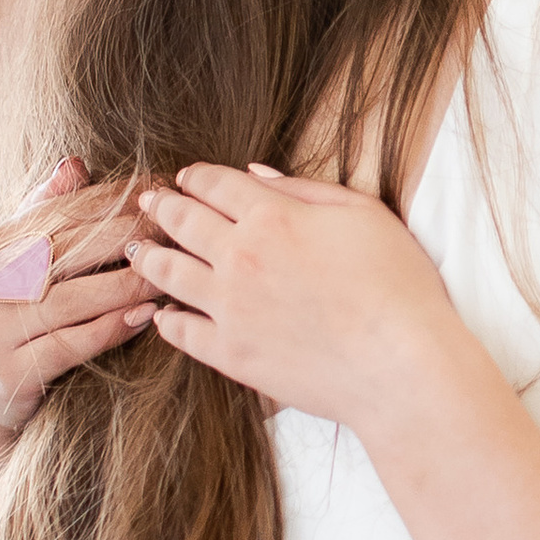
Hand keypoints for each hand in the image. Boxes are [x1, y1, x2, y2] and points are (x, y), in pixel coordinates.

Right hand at [0, 157, 155, 460]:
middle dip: (125, 237)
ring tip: (167, 276)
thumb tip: (75, 164)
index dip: (110, 201)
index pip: (57, 213)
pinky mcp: (10, 373)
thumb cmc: (9, 317)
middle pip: (66, 251)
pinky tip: (144, 317)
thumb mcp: (14, 263)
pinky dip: (109, 329)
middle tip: (172, 231)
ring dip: (124, 286)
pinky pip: (69, 345)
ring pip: (70, 299)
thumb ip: (43, 214)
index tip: (158, 192)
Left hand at [132, 164, 458, 429]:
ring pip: (169, 274)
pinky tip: (160, 314)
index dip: (196, 176)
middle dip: (161, 207)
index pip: (216, 183)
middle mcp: (240, 257)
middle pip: (183, 222)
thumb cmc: (398, 286)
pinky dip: (166, 320)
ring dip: (149, 257)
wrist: (400, 366)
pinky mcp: (230, 355)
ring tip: (138, 251)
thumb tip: (256, 173)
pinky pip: (182, 333)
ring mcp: (229, 309)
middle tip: (146, 201)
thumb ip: (305, 189)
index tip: (185, 177)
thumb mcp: (364, 214)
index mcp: (273, 216)